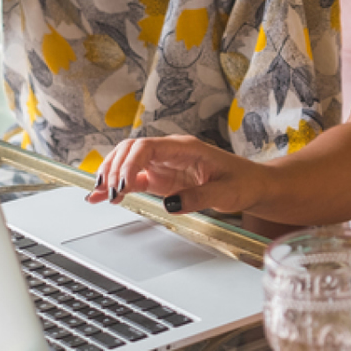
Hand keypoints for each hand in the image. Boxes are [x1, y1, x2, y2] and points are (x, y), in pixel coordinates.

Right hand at [87, 135, 266, 214]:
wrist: (253, 186)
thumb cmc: (243, 182)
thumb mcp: (226, 192)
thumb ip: (199, 197)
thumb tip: (170, 203)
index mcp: (185, 147)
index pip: (147, 147)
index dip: (129, 164)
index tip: (122, 185)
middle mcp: (170, 152)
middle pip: (130, 150)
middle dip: (114, 169)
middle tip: (107, 193)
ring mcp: (164, 165)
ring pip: (127, 163)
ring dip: (110, 176)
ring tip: (97, 195)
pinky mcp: (162, 179)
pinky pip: (133, 180)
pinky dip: (117, 187)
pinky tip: (101, 197)